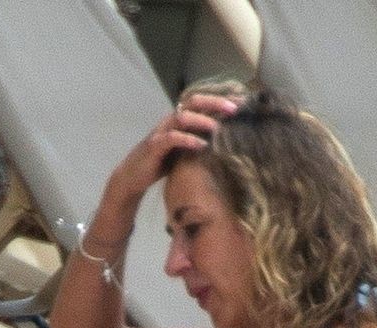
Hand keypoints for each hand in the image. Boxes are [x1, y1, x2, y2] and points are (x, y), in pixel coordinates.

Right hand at [101, 93, 239, 213]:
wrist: (134, 176)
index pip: (202, 103)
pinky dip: (187, 140)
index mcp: (181, 120)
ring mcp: (162, 131)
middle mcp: (172, 120)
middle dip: (214, 103)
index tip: (242, 102)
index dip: (221, 101)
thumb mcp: (186, 150)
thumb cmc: (162, 163)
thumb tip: (227, 141)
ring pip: (183, 117)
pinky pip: (172, 138)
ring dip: (202, 120)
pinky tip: (201, 145)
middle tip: (234, 109)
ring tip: (218, 128)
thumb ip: (201, 141)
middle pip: (194, 102)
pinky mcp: (155, 145)